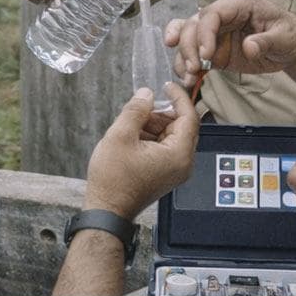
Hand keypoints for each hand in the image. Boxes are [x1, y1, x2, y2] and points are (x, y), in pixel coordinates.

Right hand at [83, 83, 197, 220]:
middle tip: (140, 109)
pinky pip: (164, 148)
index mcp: (179, 154)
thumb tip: (147, 94)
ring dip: (153, 126)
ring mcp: (175, 171)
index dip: (179, 98)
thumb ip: (136, 110)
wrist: (107, 210)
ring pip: (171, 136)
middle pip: (181, 127)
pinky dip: (151, 138)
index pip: (189, 117)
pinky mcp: (165, 174)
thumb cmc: (113, 179)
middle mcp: (183, 164)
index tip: (167, 85)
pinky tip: (132, 138)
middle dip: (160, 114)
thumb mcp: (120, 136)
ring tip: (130, 126)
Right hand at [164, 0, 295, 84]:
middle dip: (189, 47)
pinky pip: (191, 53)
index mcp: (239, 5)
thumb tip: (249, 47)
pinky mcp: (212, 49)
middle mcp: (222, 15)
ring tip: (188, 76)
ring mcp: (215, 32)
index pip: (212, 14)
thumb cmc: (290, 35)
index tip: (206, 55)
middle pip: (193, 25)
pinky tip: (188, 79)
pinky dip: (185, 66)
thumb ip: (266, 41)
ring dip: (182, 57)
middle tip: (194, 68)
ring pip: (186, 37)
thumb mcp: (285, 37)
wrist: (290, 47)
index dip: (204, 33)